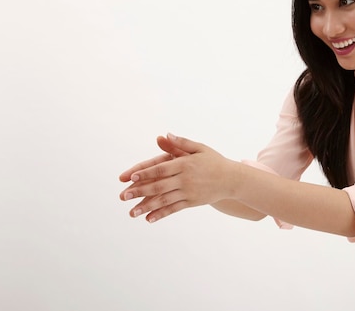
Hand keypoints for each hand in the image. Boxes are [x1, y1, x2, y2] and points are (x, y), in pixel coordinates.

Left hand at [119, 133, 236, 222]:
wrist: (231, 179)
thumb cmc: (213, 161)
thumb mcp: (199, 148)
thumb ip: (180, 143)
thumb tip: (163, 136)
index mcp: (184, 163)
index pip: (161, 168)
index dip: (145, 173)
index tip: (130, 177)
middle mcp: (185, 179)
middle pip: (159, 186)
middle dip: (139, 191)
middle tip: (123, 196)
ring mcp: (188, 192)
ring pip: (164, 200)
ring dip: (146, 207)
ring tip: (131, 213)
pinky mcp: (192, 202)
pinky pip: (174, 209)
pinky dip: (161, 214)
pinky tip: (148, 219)